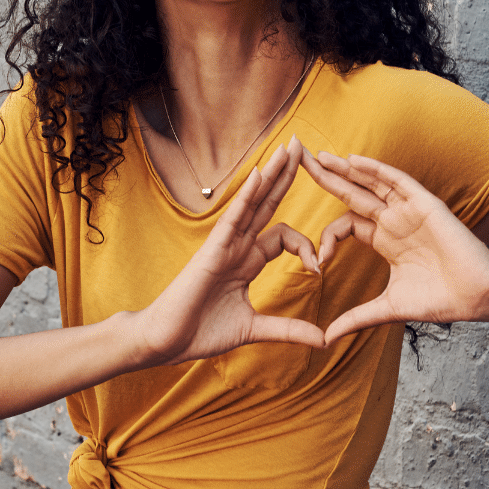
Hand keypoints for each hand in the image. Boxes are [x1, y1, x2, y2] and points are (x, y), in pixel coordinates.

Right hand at [134, 136, 325, 366]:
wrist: (166, 341)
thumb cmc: (201, 333)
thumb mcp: (255, 329)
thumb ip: (288, 330)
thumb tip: (323, 339)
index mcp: (247, 262)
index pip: (284, 236)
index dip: (306, 246)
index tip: (318, 269)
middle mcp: (238, 246)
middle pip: (268, 203)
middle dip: (287, 175)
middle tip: (305, 146)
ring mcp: (225, 244)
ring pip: (254, 201)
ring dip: (273, 173)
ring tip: (291, 147)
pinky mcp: (212, 249)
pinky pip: (233, 216)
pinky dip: (247, 195)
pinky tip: (260, 173)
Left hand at [301, 150, 488, 344]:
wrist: (478, 297)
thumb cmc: (440, 300)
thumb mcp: (387, 308)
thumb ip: (356, 318)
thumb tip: (325, 339)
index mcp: (384, 241)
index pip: (346, 225)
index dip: (327, 237)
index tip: (318, 263)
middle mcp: (393, 221)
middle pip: (352, 193)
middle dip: (325, 177)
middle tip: (296, 159)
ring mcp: (408, 210)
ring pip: (371, 182)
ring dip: (344, 168)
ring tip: (317, 155)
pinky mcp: (425, 205)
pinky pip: (396, 181)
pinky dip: (375, 170)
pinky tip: (352, 160)